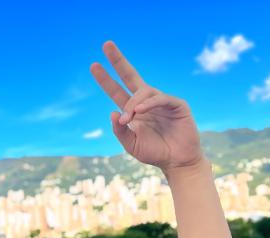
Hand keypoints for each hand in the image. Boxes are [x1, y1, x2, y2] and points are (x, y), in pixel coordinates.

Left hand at [90, 41, 205, 172]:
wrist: (176, 162)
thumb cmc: (154, 153)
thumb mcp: (131, 144)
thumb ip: (120, 131)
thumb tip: (112, 113)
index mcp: (133, 110)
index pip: (117, 90)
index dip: (106, 78)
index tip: (93, 65)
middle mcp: (146, 102)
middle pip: (130, 75)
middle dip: (118, 60)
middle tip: (106, 44)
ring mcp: (161, 101)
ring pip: (143, 91)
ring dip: (132, 104)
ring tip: (128, 119)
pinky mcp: (177, 104)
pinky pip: (160, 98)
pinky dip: (148, 103)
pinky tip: (140, 111)